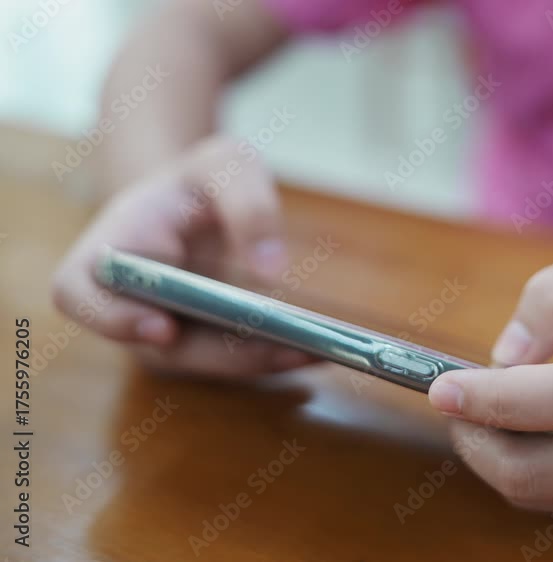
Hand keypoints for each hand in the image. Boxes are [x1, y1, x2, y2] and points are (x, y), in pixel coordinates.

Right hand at [52, 135, 313, 375]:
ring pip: (205, 361)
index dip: (114, 318)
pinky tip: (321, 348)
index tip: (163, 327)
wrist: (199, 200)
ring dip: (260, 361)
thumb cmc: (204, 179)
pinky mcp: (199, 346)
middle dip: (227, 353)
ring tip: (320, 349)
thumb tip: (268, 272)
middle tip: (287, 345)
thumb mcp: (227, 164)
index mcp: (108, 250)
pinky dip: (273, 357)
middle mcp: (125, 303)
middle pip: (162, 347)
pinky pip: (231, 360)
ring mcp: (161, 333)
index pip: (80, 294)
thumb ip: (247, 204)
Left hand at [427, 251, 552, 528]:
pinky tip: (533, 434)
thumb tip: (504, 359)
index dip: (499, 399)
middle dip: (476, 438)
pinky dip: (526, 471)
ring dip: (494, 455)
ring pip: (537, 494)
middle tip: (455, 400)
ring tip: (491, 410)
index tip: (443, 388)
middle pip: (539, 470)